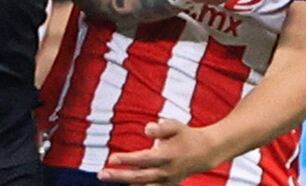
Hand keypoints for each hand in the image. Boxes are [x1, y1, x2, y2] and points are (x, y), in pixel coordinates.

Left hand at [99, 120, 222, 184]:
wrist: (204, 153)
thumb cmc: (185, 136)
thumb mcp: (175, 126)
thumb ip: (161, 127)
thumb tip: (146, 129)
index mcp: (166, 156)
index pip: (143, 160)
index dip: (127, 160)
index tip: (111, 159)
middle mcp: (166, 171)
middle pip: (139, 177)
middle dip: (119, 176)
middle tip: (101, 174)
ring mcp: (167, 181)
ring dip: (125, 183)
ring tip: (108, 178)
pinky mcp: (167, 185)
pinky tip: (123, 184)